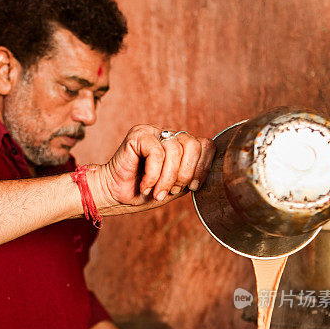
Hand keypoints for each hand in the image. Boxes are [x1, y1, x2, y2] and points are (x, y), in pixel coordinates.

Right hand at [91, 125, 213, 212]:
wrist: (115, 196)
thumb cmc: (144, 193)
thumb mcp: (176, 186)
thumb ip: (192, 175)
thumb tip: (214, 171)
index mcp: (181, 145)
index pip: (206, 144)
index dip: (203, 167)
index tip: (192, 187)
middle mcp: (169, 135)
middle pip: (194, 144)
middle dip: (186, 173)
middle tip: (172, 190)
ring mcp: (154, 132)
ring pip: (175, 150)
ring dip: (167, 178)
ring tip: (156, 192)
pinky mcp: (139, 134)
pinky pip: (157, 152)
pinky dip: (153, 174)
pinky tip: (145, 186)